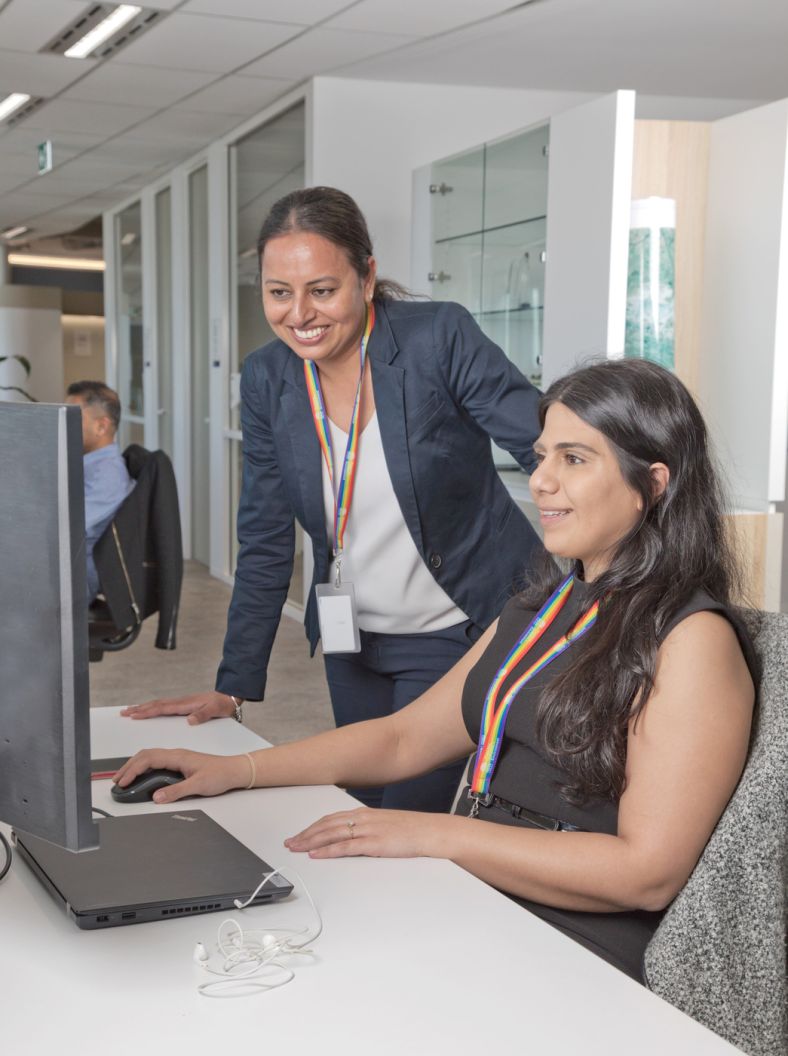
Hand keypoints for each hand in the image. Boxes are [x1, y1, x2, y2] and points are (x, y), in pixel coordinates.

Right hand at [113, 748, 249, 802]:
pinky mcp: (180, 763)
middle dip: (128, 767)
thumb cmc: (220, 774)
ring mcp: (177, 758)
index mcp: (177, 756)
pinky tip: (141, 776)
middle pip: (145, 755)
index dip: (133, 770)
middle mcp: (176, 754)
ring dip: (135, 766)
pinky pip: (157, 761)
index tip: (123, 782)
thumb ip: (176, 791)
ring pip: (150, 757)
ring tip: (124, 778)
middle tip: (117, 781)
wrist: (235, 770)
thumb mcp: (198, 785)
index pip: (148, 759)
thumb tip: (157, 797)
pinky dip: (144, 767)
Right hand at [120, 691, 234, 724]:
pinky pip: (163, 706)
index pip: (161, 708)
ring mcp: (181, 703)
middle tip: (123, 712)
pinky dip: (152, 708)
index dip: (147, 712)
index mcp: (184, 704)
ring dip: (143, 707)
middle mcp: (180, 702)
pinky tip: (149, 710)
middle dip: (139, 709)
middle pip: (155, 705)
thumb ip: (202, 715)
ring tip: (130, 710)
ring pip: (157, 705)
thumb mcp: (215, 710)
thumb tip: (190, 720)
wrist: (229, 697)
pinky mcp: (183, 705)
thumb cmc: (222, 704)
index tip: (134, 715)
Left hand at [284, 807, 452, 859]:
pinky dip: (328, 850)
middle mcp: (362, 819)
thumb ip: (367, 828)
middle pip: (326, 825)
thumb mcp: (385, 825)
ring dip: (310, 842)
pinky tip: (317, 855)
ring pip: (331, 834)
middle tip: (290, 843)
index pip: (331, 819)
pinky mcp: (373, 844)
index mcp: (364, 814)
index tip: (299, 834)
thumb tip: (352, 837)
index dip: (312, 827)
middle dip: (305, 834)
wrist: (430, 832)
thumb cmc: (411, 831)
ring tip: (296, 849)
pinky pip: (345, 847)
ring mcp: (367, 830)